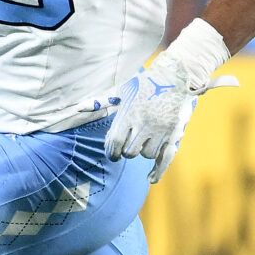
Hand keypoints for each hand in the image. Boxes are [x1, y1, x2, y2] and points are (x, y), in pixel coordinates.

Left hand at [102, 20, 233, 182]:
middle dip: (126, 151)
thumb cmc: (145, 82)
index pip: (115, 142)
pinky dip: (158, 169)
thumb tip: (79, 107)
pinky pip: (165, 157)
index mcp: (130, 113)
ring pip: (147, 154)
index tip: (112, 154)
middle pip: (130, 151)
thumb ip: (102, 100)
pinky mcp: (173, 133)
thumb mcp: (123, 89)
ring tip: (143, 143)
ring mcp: (161, 130)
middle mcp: (145, 124)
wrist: (175, 76)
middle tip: (127, 145)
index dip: (111, 151)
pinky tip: (151, 178)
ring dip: (142, 152)